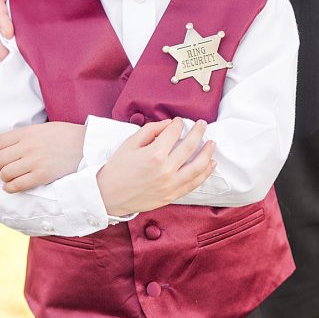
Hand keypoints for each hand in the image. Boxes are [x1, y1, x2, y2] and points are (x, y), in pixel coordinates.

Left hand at [0, 122, 85, 192]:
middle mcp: (28, 146)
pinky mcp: (42, 175)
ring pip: (6, 174)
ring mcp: (35, 161)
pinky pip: (17, 185)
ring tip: (7, 179)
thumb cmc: (70, 137)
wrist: (90, 146)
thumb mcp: (46, 128)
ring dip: (3, 178)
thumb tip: (8, 148)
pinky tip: (12, 187)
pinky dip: (10, 188)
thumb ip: (27, 135)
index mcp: (28, 132)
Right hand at [96, 118, 215, 216]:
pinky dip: (205, 173)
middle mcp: (166, 170)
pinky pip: (194, 184)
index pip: (174, 133)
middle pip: (190, 146)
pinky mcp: (172, 196)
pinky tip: (211, 164)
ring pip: (198, 167)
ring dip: (208, 153)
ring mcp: (170, 185)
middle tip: (203, 125)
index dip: (178, 124)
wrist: (107, 196)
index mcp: (154, 154)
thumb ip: (151, 130)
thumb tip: (169, 124)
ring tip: (212, 144)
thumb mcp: (130, 143)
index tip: (179, 122)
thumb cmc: (117, 169)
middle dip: (199, 132)